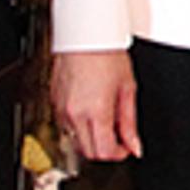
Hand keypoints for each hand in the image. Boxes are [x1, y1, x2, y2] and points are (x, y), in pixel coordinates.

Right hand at [47, 49, 138, 164]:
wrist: (84, 35)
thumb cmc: (106, 54)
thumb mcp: (127, 89)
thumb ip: (130, 122)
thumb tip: (134, 145)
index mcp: (96, 111)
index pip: (104, 151)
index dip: (118, 154)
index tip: (126, 147)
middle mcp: (75, 113)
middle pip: (89, 152)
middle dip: (105, 149)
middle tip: (118, 137)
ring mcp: (61, 109)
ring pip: (76, 141)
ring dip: (91, 139)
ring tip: (105, 120)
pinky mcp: (54, 102)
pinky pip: (66, 126)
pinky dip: (79, 127)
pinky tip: (90, 112)